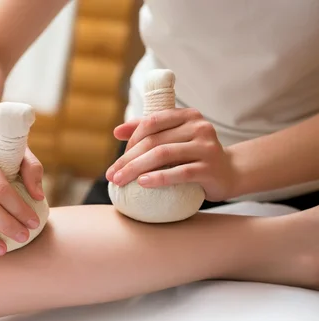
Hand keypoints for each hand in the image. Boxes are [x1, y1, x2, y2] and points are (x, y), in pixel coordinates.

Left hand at [105, 108, 236, 201]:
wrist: (229, 173)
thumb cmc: (194, 155)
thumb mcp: (174, 138)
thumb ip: (148, 131)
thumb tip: (116, 131)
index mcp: (187, 115)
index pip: (151, 122)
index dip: (130, 140)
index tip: (116, 162)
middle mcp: (199, 126)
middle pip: (154, 141)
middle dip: (127, 159)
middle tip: (111, 176)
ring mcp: (206, 147)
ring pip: (163, 154)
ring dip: (136, 168)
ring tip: (120, 181)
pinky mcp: (210, 168)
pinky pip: (180, 172)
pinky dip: (159, 178)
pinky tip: (143, 183)